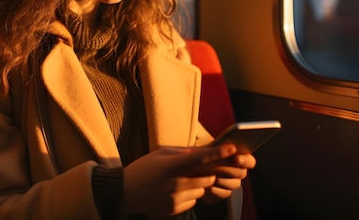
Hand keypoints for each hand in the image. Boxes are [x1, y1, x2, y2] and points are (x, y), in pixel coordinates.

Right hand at [123, 143, 237, 215]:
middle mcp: (175, 183)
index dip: (218, 154)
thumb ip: (183, 153)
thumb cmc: (143, 168)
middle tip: (197, 168)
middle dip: (207, 173)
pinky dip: (190, 195)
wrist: (125, 191)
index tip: (232, 148)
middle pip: (208, 178)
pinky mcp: (175, 209)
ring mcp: (176, 198)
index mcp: (171, 166)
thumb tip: (204, 152)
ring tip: (178, 180)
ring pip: (202, 190)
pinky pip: (193, 201)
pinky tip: (173, 191)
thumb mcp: (160, 154)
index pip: (200, 159)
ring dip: (198, 185)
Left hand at [201, 151, 256, 202]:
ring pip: (234, 184)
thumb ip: (222, 148)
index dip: (245, 160)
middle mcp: (238, 172)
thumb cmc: (201, 155)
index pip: (250, 161)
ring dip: (221, 179)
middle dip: (228, 169)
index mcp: (238, 158)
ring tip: (208, 174)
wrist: (190, 168)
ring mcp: (231, 183)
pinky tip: (206, 185)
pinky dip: (215, 189)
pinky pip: (224, 193)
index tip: (236, 158)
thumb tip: (231, 147)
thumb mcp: (210, 149)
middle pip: (242, 173)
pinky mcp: (222, 193)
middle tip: (215, 166)